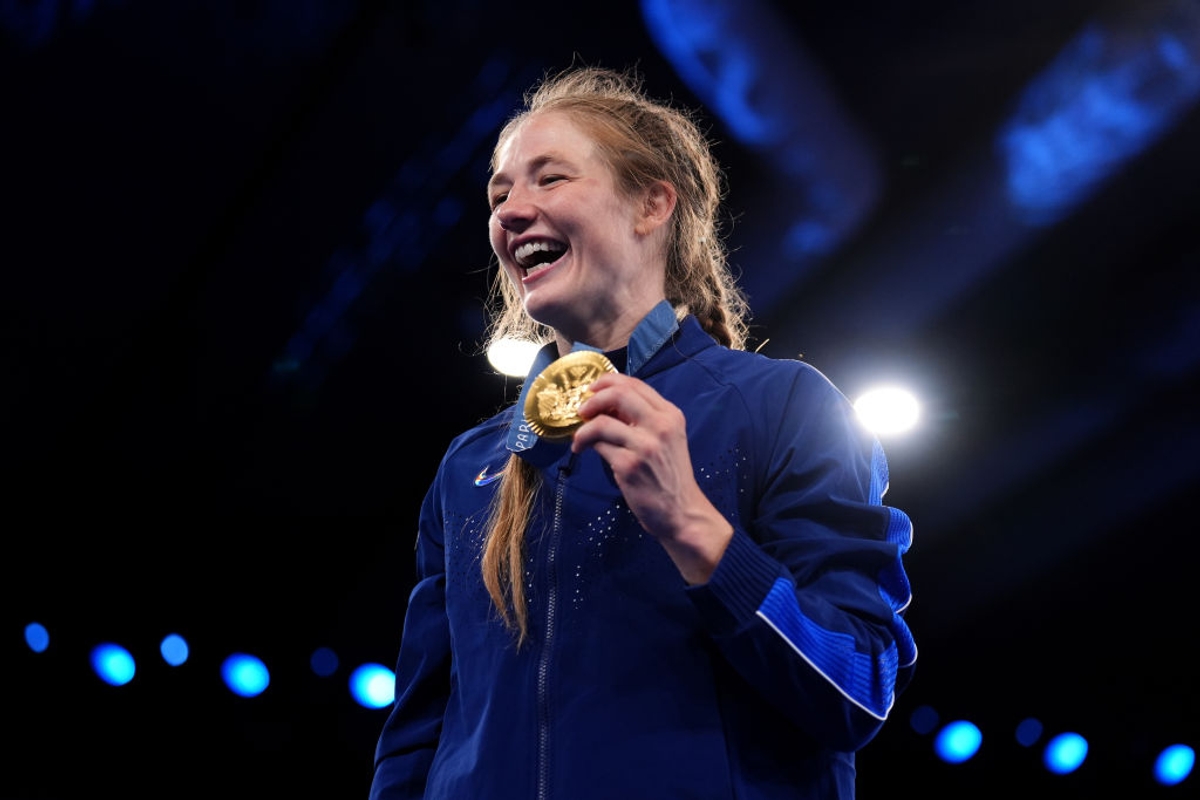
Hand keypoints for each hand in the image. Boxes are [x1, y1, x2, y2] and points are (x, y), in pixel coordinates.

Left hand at [572, 373, 732, 583]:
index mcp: (670, 415)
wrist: (681, 511)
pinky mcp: (629, 465)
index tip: (592, 390)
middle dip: (593, 398)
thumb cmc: (669, 476)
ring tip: (579, 438)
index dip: (608, 382)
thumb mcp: (666, 439)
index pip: (635, 384)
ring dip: (584, 428)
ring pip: (602, 421)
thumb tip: (606, 405)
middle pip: (619, 394)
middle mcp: (661, 425)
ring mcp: (645, 445)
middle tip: (582, 410)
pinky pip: (599, 445)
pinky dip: (585, 444)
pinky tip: (582, 450)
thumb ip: (644, 419)